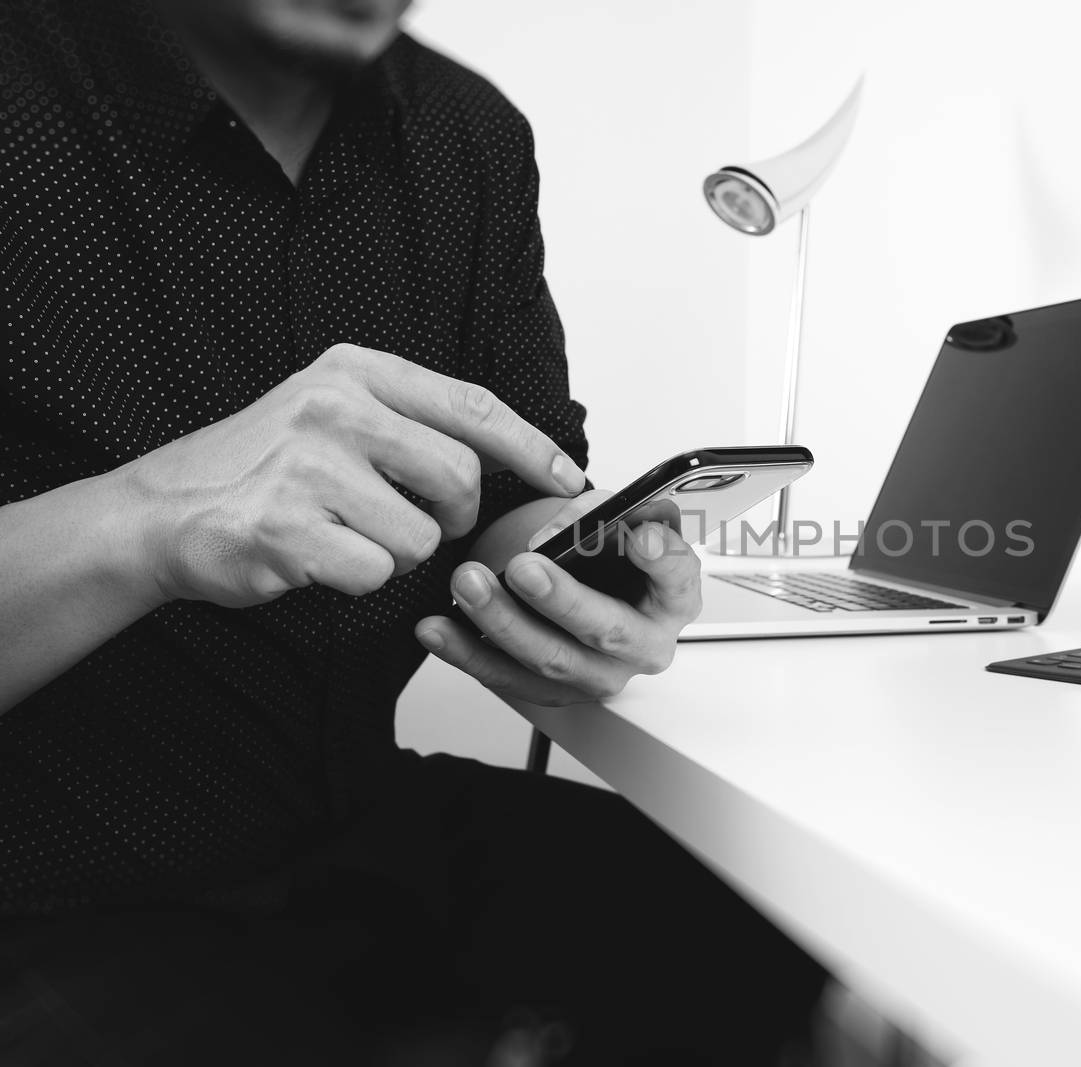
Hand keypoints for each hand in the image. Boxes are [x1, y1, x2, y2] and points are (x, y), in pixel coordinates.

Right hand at [122, 343, 586, 607]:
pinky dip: (357, 579)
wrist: (163, 510)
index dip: (531, 446)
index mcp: (356, 372)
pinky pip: (374, 571)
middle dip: (453, 514)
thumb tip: (512, 457)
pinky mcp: (287, 526)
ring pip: (421, 535)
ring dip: (396, 553)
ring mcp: (309, 465)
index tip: (566, 479)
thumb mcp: (333, 411)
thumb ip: (410, 422)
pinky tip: (318, 557)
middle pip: (460, 475)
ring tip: (346, 534)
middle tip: (416, 520)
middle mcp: (334, 407)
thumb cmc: (261, 467)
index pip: (473, 405)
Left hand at [414, 492, 703, 704]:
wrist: (593, 588)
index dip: (661, 558)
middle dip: (561, 598)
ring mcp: (601, 674)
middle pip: (606, 629)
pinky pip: (508, 679)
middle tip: (525, 567)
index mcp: (673, 596)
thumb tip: (559, 529)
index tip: (639, 537)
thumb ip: (601, 513)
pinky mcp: (557, 692)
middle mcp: (644, 644)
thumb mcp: (619, 520)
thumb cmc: (613, 557)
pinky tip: (440, 629)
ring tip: (469, 584)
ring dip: (504, 622)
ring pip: (552, 660)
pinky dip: (468, 652)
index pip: (678, 576)